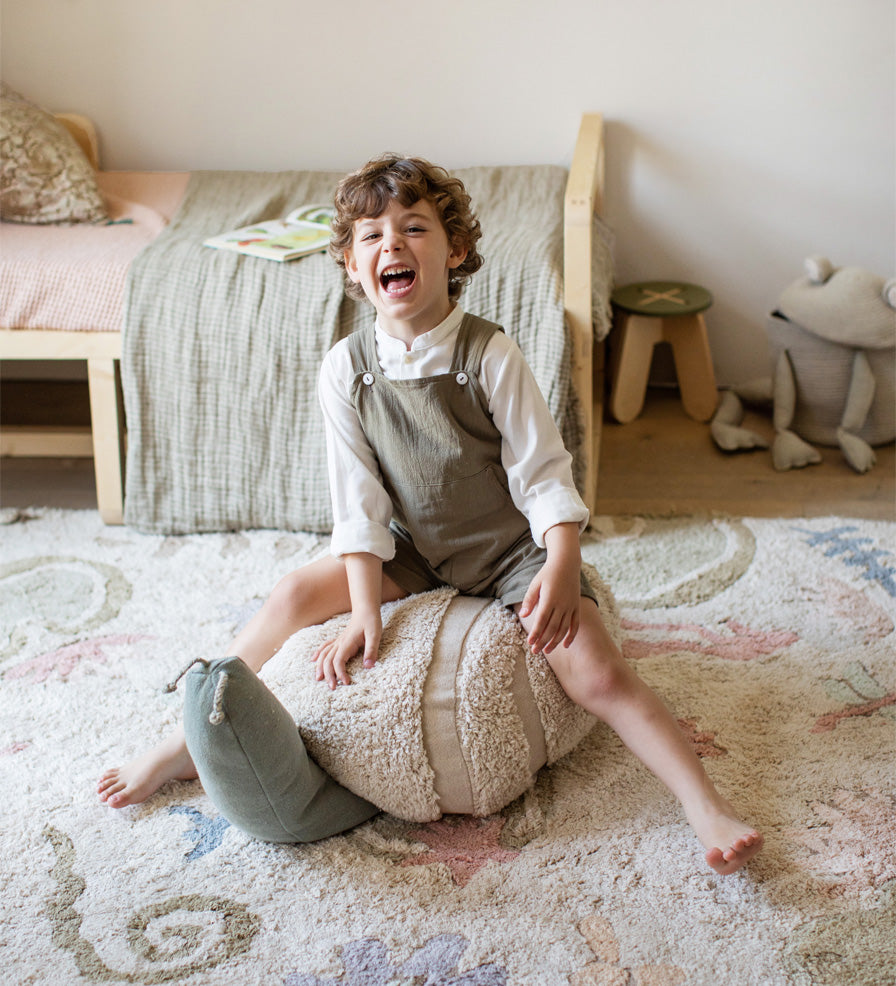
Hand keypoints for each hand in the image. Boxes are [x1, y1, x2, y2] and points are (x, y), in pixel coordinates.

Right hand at [311, 608, 381, 688]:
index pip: (338, 661)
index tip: (346, 682)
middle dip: (328, 675)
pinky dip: (318, 654)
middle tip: (332, 687)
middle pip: (328, 660)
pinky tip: (313, 660)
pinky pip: (325, 647)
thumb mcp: (375, 635)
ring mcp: (338, 641)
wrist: (365, 610)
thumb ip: (371, 651)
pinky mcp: (339, 640)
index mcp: (347, 643)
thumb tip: (368, 666)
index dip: (340, 673)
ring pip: (324, 655)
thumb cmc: (371, 621)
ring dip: (320, 667)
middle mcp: (340, 643)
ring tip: (319, 679)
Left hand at [518, 522, 581, 654]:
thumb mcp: (535, 584)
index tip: (530, 642)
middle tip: (535, 651)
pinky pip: (575, 624)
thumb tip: (523, 615)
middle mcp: (562, 604)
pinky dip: (571, 635)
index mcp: (550, 599)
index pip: (542, 620)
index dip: (536, 633)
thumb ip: (529, 600)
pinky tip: (565, 645)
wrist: (567, 564)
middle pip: (552, 628)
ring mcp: (571, 606)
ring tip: (547, 651)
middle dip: (543, 641)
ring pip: (564, 629)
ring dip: (555, 641)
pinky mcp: (577, 607)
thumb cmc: (547, 574)